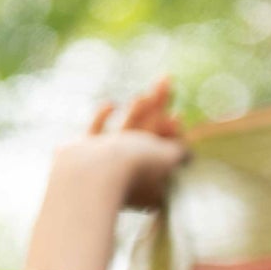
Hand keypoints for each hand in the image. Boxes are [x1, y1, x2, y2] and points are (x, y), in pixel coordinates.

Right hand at [52, 75, 191, 211]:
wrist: (90, 172)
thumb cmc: (134, 166)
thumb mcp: (168, 157)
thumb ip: (179, 154)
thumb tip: (189, 155)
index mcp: (151, 189)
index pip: (165, 156)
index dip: (172, 134)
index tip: (176, 116)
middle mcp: (127, 180)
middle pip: (147, 140)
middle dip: (158, 111)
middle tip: (165, 81)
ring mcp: (103, 167)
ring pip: (124, 134)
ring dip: (137, 112)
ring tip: (144, 94)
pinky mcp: (82, 156)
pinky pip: (95, 134)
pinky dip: (103, 118)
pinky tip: (111, 103)